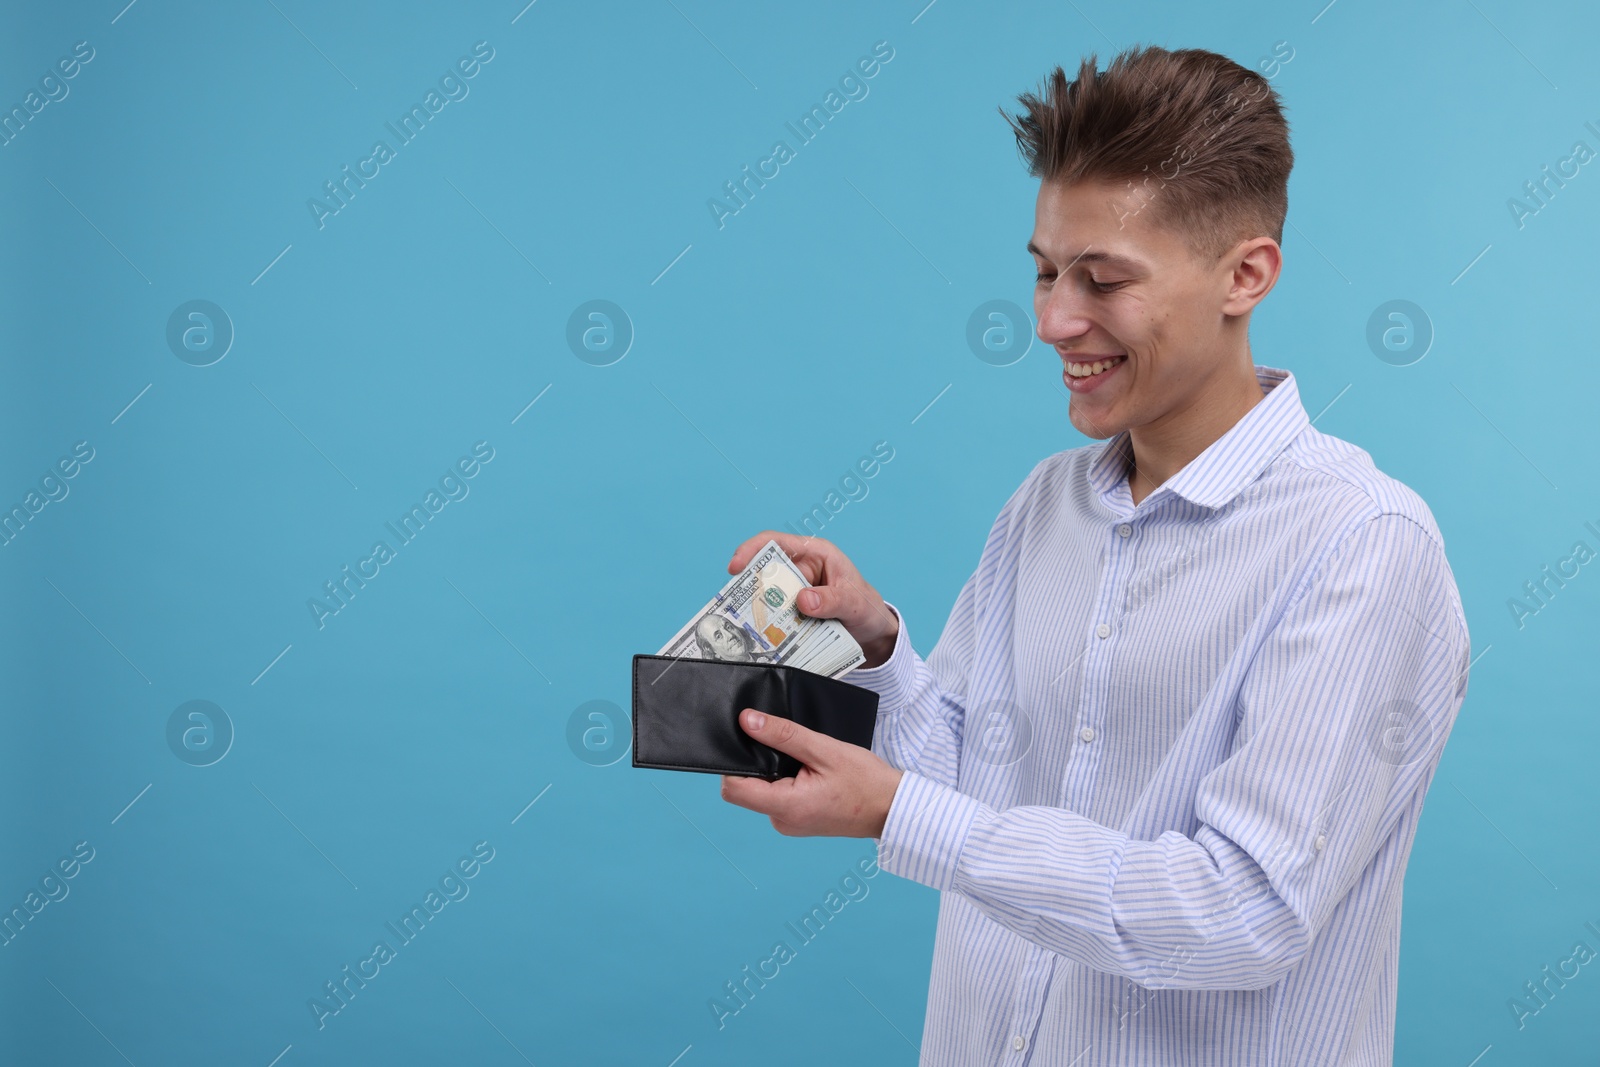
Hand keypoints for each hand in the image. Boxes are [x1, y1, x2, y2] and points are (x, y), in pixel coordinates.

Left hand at [719, 708, 902, 837]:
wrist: (892, 808)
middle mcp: (783, 821)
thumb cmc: (866, 782)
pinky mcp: (797, 821)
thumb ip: (783, 735)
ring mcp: (790, 824)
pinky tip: (810, 772)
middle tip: (789, 749)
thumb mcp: (824, 749)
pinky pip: (778, 798)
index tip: (751, 742)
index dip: (734, 763)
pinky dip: (787, 781)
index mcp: (786, 807)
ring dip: (776, 772)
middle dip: (759, 764)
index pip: (733, 788)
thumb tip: (748, 721)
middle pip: (745, 789)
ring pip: (762, 791)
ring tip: (806, 761)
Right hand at [729, 531, 899, 667]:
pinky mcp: (794, 613)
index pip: (777, 543)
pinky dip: (768, 626)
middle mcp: (802, 570)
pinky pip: (775, 616)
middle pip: (766, 572)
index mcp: (816, 554)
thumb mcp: (855, 604)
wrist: (874, 634)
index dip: (752, 550)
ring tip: (749, 627)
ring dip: (758, 611)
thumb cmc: (867, 608)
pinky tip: (763, 639)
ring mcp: (796, 592)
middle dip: (750, 588)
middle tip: (737, 608)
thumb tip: (803, 600)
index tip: (735, 567)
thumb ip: (832, 600)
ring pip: (768, 597)